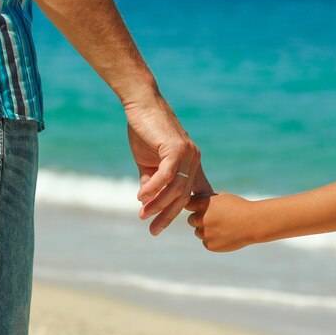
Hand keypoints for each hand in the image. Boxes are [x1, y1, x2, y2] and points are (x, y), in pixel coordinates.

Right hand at [125, 92, 211, 235]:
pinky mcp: (176, 148)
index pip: (193, 193)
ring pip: (175, 188)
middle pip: (184, 196)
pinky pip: (166, 175)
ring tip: (143, 214)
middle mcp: (194, 159)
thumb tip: (146, 201)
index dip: (184, 211)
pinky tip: (141, 197)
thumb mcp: (147, 161)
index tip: (169, 225)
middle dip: (168, 215)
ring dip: (158, 204)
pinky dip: (153, 188)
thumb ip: (150, 180)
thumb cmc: (145, 130)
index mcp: (190, 163)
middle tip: (154, 231)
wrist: (141, 103)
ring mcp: (187, 153)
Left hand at [185, 192, 256, 251]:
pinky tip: (225, 235)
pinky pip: (206, 242)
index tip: (199, 207)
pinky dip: (212, 240)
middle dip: (199, 219)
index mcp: (203, 204)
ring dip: (205, 230)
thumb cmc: (239, 207)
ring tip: (221, 227)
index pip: (188, 204)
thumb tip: (194, 204)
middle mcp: (201, 218)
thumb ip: (207, 201)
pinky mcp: (210, 245)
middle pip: (191, 220)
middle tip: (212, 219)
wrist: (254, 223)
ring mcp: (205, 233)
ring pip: (198, 232)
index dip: (194, 206)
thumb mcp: (222, 198)